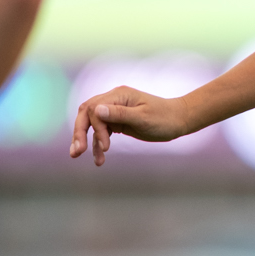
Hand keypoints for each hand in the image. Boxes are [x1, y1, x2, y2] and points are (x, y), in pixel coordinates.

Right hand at [69, 85, 190, 165]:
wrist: (179, 120)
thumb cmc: (164, 118)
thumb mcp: (143, 118)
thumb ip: (119, 114)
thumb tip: (95, 111)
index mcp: (118, 95)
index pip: (93, 108)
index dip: (95, 128)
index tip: (106, 146)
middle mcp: (113, 100)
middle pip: (86, 114)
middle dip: (79, 132)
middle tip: (76, 152)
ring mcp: (115, 111)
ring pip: (92, 124)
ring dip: (84, 139)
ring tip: (77, 155)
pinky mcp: (118, 121)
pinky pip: (102, 132)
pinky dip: (98, 144)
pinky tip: (99, 159)